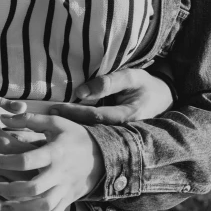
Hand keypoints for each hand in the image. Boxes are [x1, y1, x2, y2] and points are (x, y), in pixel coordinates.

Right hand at [0, 103, 39, 208]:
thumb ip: (9, 108)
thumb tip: (26, 107)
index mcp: (3, 140)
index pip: (31, 154)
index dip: (42, 158)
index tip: (49, 160)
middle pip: (24, 176)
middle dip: (37, 179)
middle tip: (46, 181)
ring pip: (10, 193)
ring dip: (23, 196)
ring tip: (34, 198)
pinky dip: (3, 207)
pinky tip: (12, 206)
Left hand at [0, 112, 103, 210]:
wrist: (101, 155)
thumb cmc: (73, 135)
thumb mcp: (54, 122)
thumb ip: (28, 120)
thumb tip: (3, 118)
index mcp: (54, 152)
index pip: (27, 160)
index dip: (5, 160)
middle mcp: (60, 173)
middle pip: (32, 188)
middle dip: (9, 190)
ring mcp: (65, 189)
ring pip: (42, 206)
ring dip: (20, 209)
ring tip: (2, 206)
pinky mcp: (67, 200)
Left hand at [48, 68, 173, 124]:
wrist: (165, 97)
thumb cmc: (147, 85)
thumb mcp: (131, 76)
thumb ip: (108, 82)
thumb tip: (81, 91)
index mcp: (127, 117)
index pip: (95, 116)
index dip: (75, 112)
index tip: (56, 108)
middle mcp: (123, 130)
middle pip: (91, 129)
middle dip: (69, 124)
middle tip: (46, 119)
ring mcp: (120, 134)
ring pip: (93, 132)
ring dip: (73, 127)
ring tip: (50, 122)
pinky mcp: (117, 133)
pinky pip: (97, 131)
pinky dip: (81, 126)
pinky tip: (66, 123)